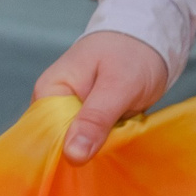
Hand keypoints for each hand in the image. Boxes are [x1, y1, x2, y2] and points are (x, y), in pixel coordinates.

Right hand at [34, 32, 169, 164]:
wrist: (151, 40)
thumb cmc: (133, 53)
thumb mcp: (118, 85)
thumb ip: (95, 120)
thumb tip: (72, 156)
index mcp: (48, 92)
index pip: (45, 136)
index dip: (67, 149)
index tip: (94, 150)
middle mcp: (52, 105)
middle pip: (60, 143)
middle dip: (87, 146)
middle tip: (115, 134)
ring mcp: (68, 113)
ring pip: (78, 145)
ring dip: (100, 145)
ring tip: (120, 131)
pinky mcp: (85, 120)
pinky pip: (90, 141)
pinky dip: (106, 141)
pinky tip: (119, 132)